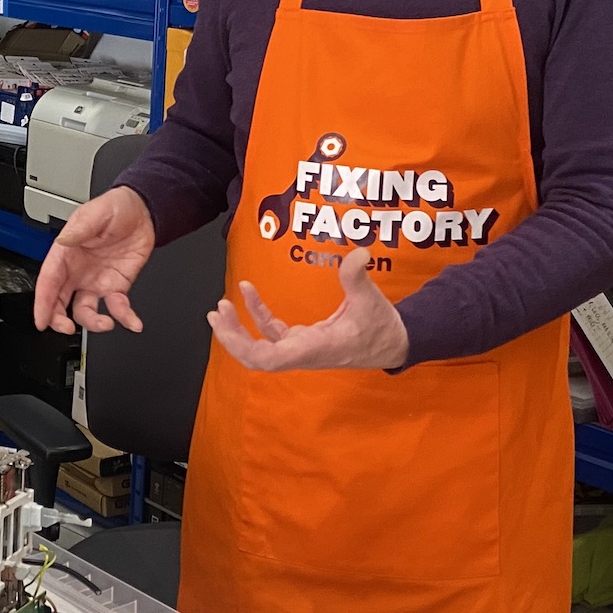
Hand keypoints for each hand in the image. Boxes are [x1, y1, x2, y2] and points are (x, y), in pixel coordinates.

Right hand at [34, 186, 154, 334]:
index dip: (42, 302)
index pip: (49, 281)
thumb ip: (80, 228)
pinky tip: (132, 322)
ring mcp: (96, 282)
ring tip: (106, 324)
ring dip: (92, 323)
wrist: (143, 212)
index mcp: (66, 253)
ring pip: (85, 311)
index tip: (41, 320)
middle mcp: (77, 271)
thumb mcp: (96, 212)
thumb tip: (65, 241)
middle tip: (66, 329)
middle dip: (59, 319)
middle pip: (60, 301)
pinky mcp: (116, 287)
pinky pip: (116, 308)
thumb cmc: (116, 208)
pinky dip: (124, 318)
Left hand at [209, 253, 409, 370]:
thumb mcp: (371, 300)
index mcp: (314, 348)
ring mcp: (301, 348)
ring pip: (261, 348)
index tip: (229, 323)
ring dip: (239, 331)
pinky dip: (258, 315)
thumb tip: (359, 253)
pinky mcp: (303, 340)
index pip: (271, 359)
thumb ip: (358, 276)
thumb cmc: (382, 327)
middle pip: (257, 358)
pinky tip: (247, 292)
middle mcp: (303, 352)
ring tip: (221, 308)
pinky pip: (273, 333)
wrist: (395, 343)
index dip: (245, 346)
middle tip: (217, 313)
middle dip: (233, 338)